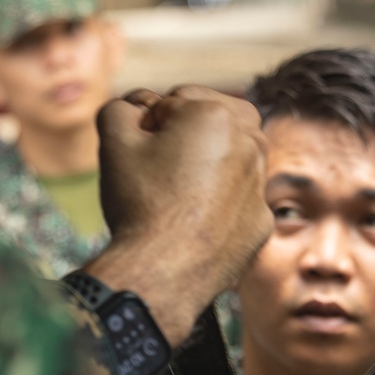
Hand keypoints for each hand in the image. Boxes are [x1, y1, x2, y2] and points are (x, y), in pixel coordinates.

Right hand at [86, 85, 270, 348]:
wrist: (163, 272)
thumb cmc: (140, 201)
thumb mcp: (114, 140)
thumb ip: (121, 107)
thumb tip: (138, 108)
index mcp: (217, 114)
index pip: (171, 102)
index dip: (147, 125)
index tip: (139, 152)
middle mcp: (250, 143)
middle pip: (209, 121)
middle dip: (184, 133)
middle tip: (158, 164)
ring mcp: (259, 184)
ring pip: (227, 157)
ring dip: (203, 163)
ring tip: (173, 191)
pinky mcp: (260, 221)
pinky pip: (235, 198)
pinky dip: (216, 202)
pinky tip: (191, 219)